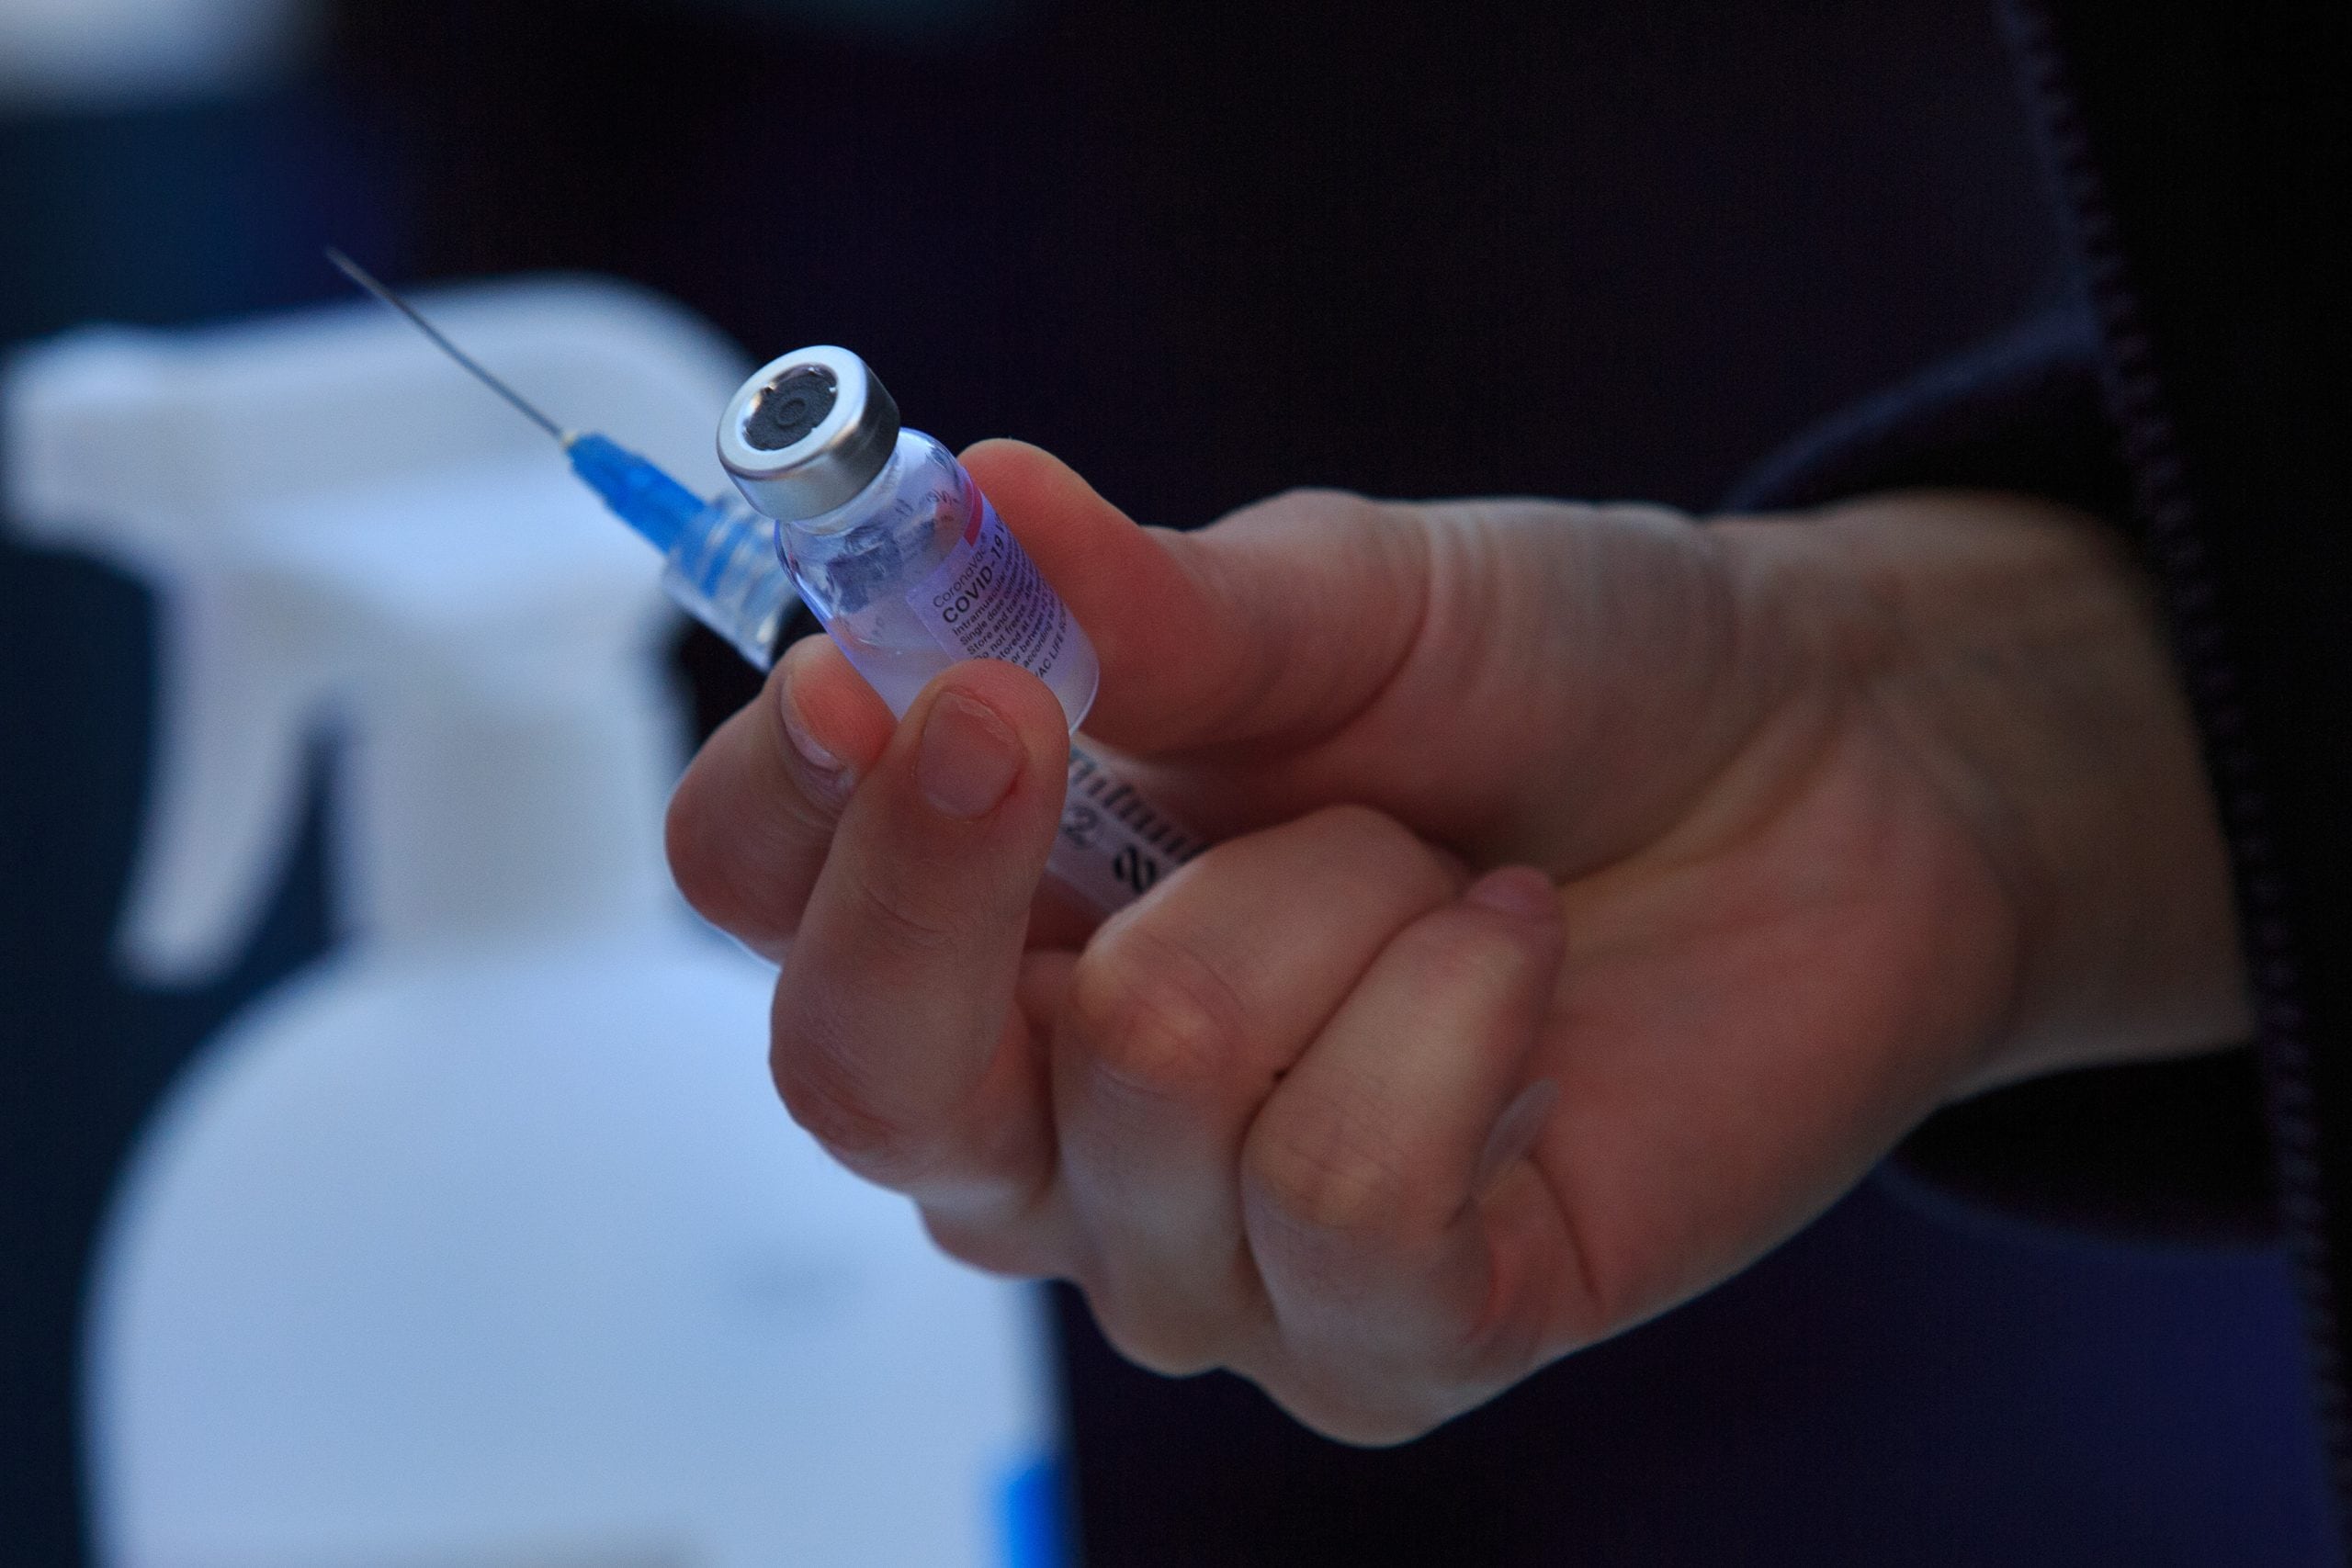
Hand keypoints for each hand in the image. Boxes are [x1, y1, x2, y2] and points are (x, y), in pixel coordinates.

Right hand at [666, 441, 2244, 1440]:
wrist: (1830, 780)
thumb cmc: (1560, 676)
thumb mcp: (1353, 597)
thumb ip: (1151, 596)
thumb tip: (966, 504)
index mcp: (996, 896)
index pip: (756, 894)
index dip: (786, 793)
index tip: (882, 668)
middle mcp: (1053, 1108)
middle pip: (860, 1067)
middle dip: (955, 869)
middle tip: (1047, 707)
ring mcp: (1205, 1250)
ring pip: (1144, 1079)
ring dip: (1334, 899)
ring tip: (1442, 867)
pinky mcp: (1386, 1337)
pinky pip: (1343, 1188)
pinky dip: (1463, 1018)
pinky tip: (1518, 963)